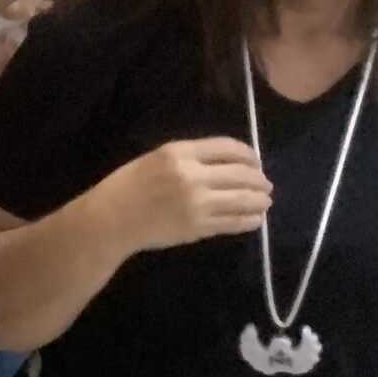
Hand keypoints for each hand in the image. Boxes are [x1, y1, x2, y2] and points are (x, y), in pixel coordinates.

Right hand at [109, 137, 271, 252]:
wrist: (112, 219)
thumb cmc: (129, 185)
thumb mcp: (156, 158)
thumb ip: (190, 157)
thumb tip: (226, 163)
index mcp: (180, 153)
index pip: (229, 148)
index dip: (250, 154)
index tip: (256, 161)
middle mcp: (193, 176)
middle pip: (242, 174)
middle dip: (260, 179)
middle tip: (266, 184)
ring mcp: (198, 204)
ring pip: (243, 200)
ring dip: (260, 200)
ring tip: (265, 202)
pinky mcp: (199, 228)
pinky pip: (233, 222)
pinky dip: (250, 220)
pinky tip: (255, 219)